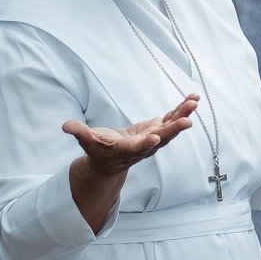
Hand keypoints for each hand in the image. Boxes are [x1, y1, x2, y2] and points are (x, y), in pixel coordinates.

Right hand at [63, 94, 198, 178]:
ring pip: (171, 127)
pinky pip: (172, 119)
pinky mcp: (158, 129)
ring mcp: (154, 138)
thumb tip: (65, 126)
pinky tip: (192, 99)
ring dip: (183, 115)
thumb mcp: (86, 142)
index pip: (137, 148)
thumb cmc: (98, 150)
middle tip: (188, 120)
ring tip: (194, 101)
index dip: (146, 143)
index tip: (155, 138)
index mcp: (127, 150)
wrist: (112, 160)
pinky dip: (182, 110)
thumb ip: (79, 133)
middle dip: (174, 129)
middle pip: (161, 138)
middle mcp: (144, 146)